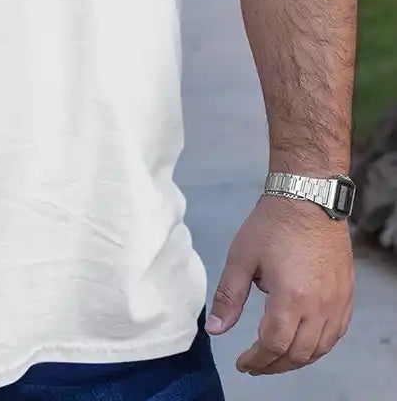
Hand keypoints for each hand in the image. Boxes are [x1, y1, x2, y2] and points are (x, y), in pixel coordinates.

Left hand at [206, 194, 354, 374]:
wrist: (308, 197)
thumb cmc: (273, 223)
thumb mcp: (242, 257)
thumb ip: (229, 296)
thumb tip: (216, 330)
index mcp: (291, 298)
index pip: (273, 345)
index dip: (256, 360)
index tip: (242, 363)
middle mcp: (319, 306)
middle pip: (298, 354)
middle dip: (274, 365)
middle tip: (255, 365)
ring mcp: (336, 302)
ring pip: (320, 349)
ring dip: (296, 359)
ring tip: (275, 357)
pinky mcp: (346, 294)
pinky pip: (336, 333)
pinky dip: (319, 346)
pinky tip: (304, 342)